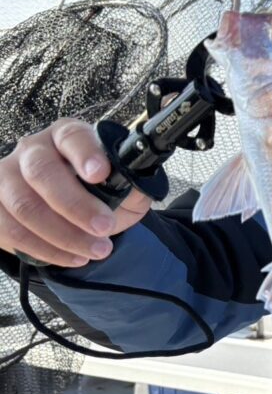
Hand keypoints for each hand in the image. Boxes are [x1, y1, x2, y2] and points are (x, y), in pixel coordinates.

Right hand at [0, 118, 151, 266]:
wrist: (70, 211)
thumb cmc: (97, 191)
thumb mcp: (123, 185)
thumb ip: (131, 184)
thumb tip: (135, 186)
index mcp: (66, 137)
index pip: (72, 136)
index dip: (84, 153)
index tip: (100, 173)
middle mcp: (32, 151)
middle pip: (42, 172)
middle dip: (76, 205)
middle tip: (104, 227)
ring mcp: (6, 177)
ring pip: (24, 206)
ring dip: (63, 235)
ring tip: (96, 250)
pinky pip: (10, 231)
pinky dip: (44, 249)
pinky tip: (71, 257)